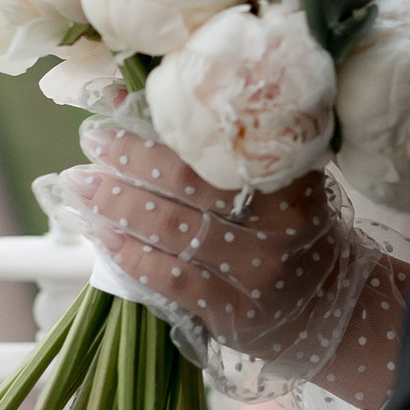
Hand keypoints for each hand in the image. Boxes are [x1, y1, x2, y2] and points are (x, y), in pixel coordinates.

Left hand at [77, 122, 408, 409]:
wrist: (326, 307)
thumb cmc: (291, 232)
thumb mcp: (283, 184)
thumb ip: (232, 152)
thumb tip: (146, 103)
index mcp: (292, 179)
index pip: (224, 139)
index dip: (167, 118)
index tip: (124, 98)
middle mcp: (278, 223)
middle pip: (191, 181)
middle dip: (132, 156)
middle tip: (95, 138)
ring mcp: (254, 271)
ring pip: (173, 228)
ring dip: (118, 202)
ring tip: (83, 183)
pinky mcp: (231, 310)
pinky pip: (170, 277)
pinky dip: (130, 254)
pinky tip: (103, 236)